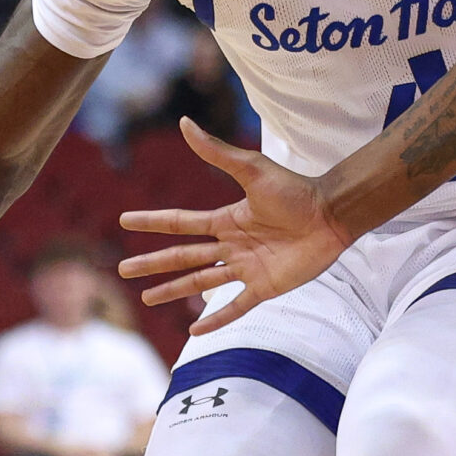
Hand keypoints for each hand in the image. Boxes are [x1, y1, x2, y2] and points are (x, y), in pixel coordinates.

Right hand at [119, 118, 348, 329]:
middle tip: (123, 270)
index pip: (180, 223)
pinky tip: (194, 332)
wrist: (332, 215)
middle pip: (183, 256)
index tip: (124, 221)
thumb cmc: (296, 191)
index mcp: (227, 219)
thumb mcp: (252, 169)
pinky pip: (235, 307)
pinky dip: (215, 319)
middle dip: (153, 264)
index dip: (153, 222)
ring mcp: (247, 268)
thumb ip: (218, 152)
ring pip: (201, 282)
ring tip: (147, 300)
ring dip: (174, 291)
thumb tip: (185, 123)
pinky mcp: (265, 287)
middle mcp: (232, 245)